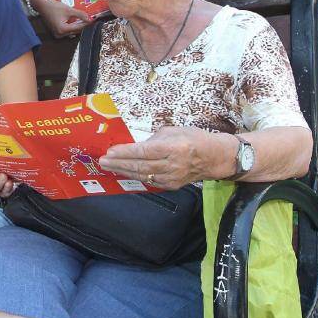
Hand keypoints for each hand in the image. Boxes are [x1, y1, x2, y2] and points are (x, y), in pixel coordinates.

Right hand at [36, 0, 91, 37]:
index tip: (93, 20)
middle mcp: (60, 35)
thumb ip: (80, 14)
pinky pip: (67, 30)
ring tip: (85, 20)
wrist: (42, 6)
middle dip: (83, 25)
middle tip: (90, 19)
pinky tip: (77, 21)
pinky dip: (72, 26)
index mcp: (63, 30)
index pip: (78, 27)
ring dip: (78, 26)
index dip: (87, 23)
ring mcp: (58, 34)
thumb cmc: (54, 7)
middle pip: (76, 31)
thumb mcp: (69, 10)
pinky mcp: (57, 32)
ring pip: (72, 31)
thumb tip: (90, 18)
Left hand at [99, 126, 235, 189]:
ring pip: (143, 176)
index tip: (110, 151)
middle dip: (119, 163)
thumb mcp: (173, 131)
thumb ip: (153, 139)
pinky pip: (150, 182)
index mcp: (173, 148)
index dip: (125, 152)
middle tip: (103, 160)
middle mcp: (172, 165)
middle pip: (140, 166)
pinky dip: (135, 177)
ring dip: (124, 171)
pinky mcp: (172, 186)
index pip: (144, 152)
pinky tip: (124, 172)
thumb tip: (135, 145)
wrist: (215, 158)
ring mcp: (172, 178)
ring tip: (109, 166)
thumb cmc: (193, 138)